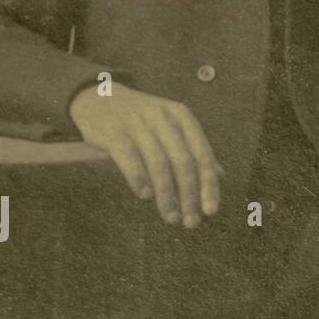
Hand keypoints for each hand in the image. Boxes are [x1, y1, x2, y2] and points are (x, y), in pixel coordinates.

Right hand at [69, 83, 220, 226]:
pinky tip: (145, 196)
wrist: (99, 97)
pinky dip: (140, 179)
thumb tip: (220, 175)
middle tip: (190, 222)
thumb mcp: (171, 125)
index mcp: (182, 116)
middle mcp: (163, 118)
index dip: (209, 184)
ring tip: (170, 217)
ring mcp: (138, 124)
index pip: (202, 154)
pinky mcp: (113, 133)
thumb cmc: (142, 119)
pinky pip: (130, 159)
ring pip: (159, 164)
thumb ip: (193, 148)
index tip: (210, 211)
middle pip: (183, 162)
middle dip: (189, 196)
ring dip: (166, 196)